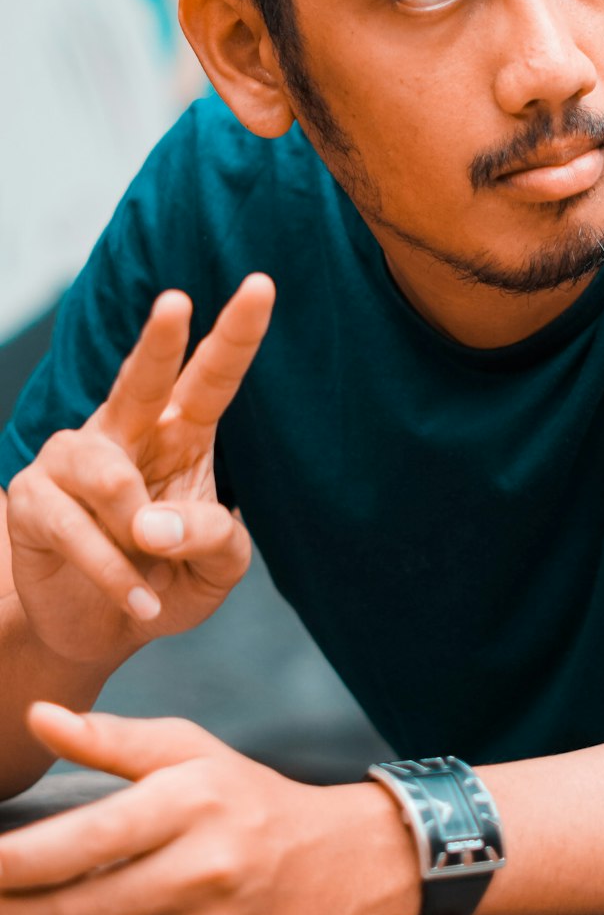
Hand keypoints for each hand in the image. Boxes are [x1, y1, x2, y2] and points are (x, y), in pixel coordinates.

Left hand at [0, 704, 419, 914]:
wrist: (345, 867)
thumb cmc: (251, 797)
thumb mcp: (192, 749)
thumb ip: (111, 739)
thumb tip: (39, 716)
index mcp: (191, 804)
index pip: (89, 839)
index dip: (21, 859)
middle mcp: (198, 871)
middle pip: (75, 910)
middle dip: (4, 912)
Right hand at [6, 276, 274, 665]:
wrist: (103, 629)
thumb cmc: (169, 577)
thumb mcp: (217, 569)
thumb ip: (211, 540)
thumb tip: (154, 526)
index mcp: (181, 433)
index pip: (212, 377)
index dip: (236, 333)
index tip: (261, 285)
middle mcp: (125, 431)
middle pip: (142, 379)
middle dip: (159, 341)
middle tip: (176, 302)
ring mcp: (72, 459)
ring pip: (107, 475)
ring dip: (135, 528)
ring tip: (152, 564)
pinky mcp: (31, 498)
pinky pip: (75, 528)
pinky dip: (113, 573)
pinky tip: (140, 600)